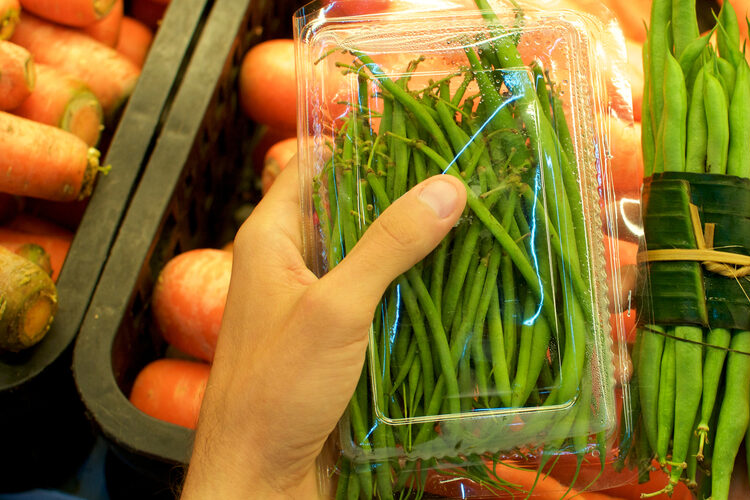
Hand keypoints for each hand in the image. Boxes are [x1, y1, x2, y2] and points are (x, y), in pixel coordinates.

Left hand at [182, 160, 466, 497]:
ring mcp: (315, 304)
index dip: (364, 144)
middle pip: (351, 210)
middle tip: (466, 180)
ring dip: (414, 247)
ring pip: (370, 258)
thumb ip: (389, 245)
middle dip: (404, 197)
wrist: (261, 480)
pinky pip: (380, 300)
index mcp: (270, 238)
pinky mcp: (338, 342)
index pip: (315, 166)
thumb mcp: (337, 308)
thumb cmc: (278, 390)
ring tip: (475, 224)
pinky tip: (455, 285)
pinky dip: (413, 290)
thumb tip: (447, 188)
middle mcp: (291, 264)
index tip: (424, 132)